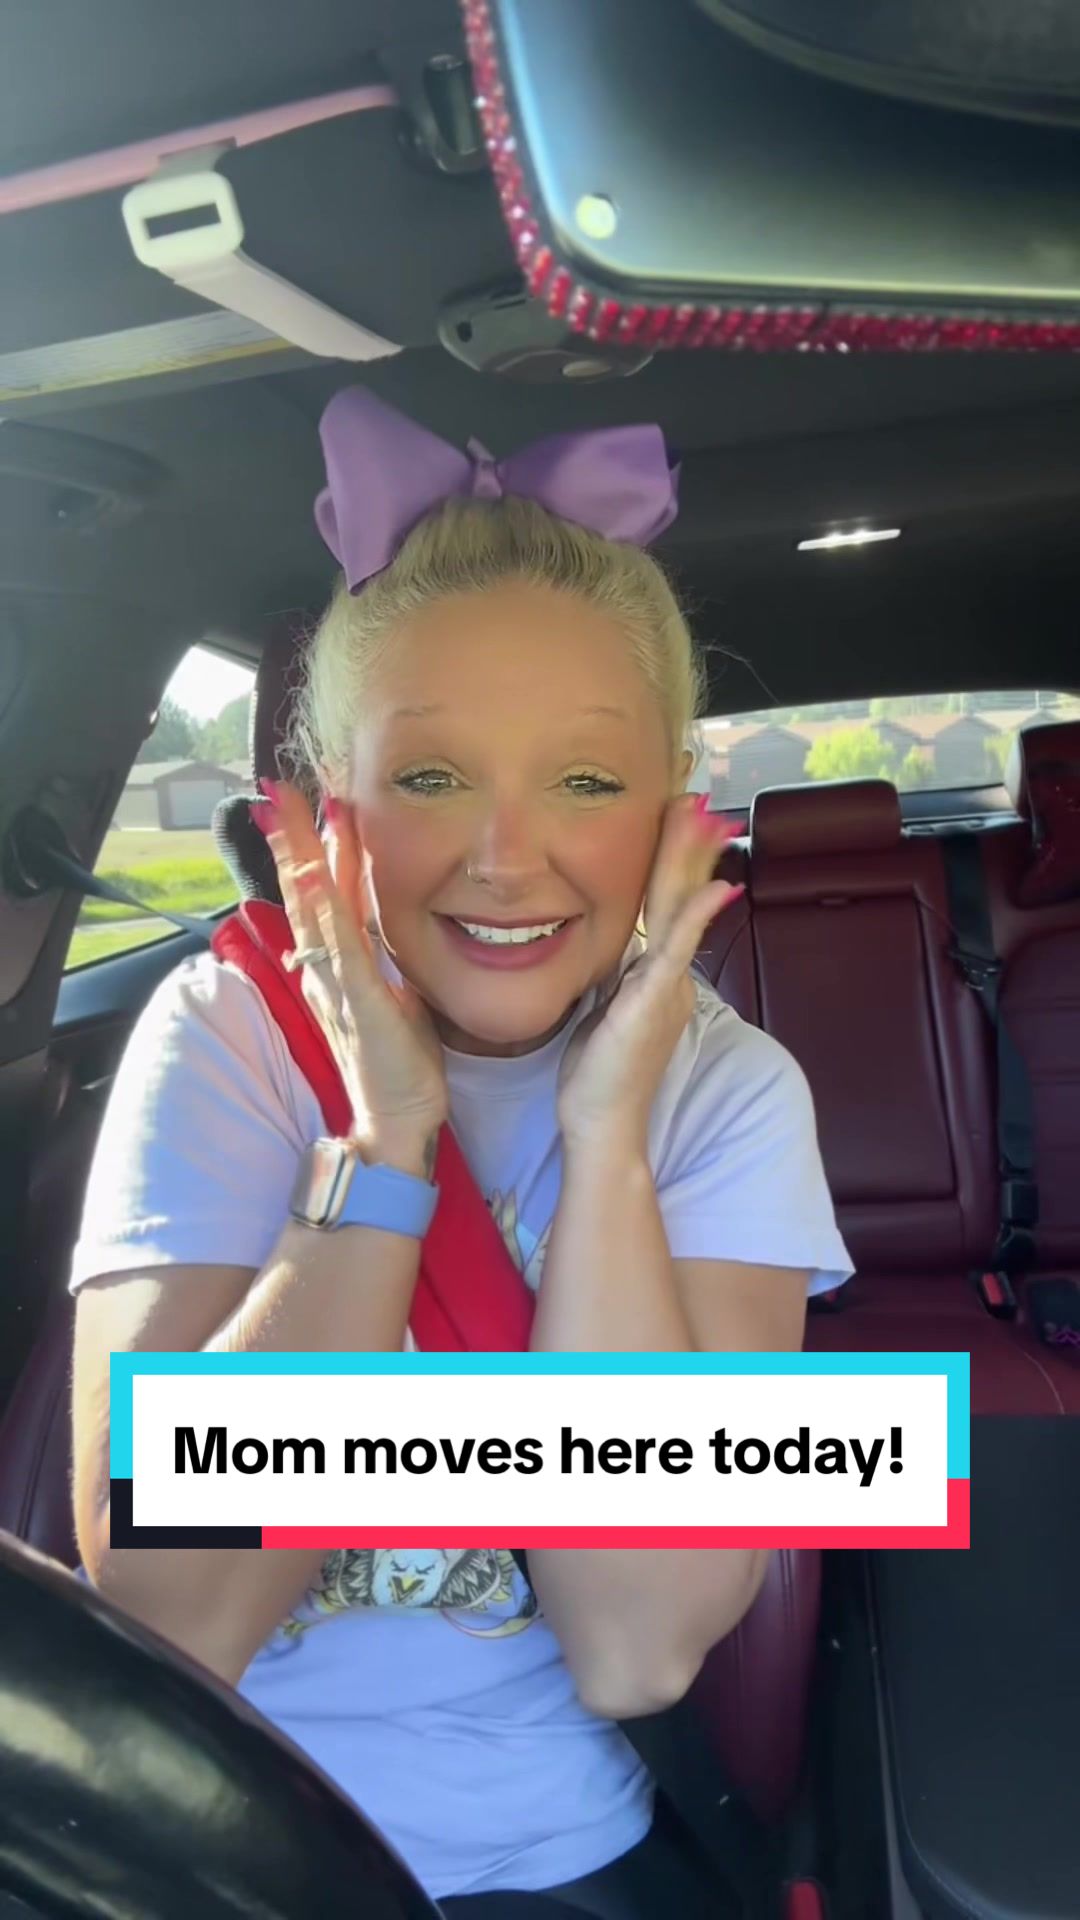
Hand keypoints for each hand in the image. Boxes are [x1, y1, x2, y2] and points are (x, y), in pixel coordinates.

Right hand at [255, 782, 447, 1166]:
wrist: (395, 1120)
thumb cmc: (400, 1067)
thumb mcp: (396, 999)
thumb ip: (385, 965)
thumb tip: (387, 933)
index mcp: (337, 968)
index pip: (322, 899)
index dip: (315, 853)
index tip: (314, 808)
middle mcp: (327, 970)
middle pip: (305, 893)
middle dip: (293, 840)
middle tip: (280, 790)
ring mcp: (337, 984)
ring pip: (314, 908)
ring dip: (301, 856)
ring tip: (291, 810)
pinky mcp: (357, 1002)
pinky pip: (339, 946)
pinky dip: (324, 909)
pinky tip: (314, 875)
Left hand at [556, 795, 743, 1154]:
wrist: (603, 1123)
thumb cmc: (596, 1075)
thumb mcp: (603, 1012)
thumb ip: (615, 979)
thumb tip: (614, 955)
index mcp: (653, 975)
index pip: (666, 906)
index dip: (675, 863)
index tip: (680, 822)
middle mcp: (668, 976)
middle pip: (681, 897)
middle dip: (690, 847)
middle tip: (700, 799)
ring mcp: (666, 987)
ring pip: (680, 911)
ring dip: (693, 861)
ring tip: (705, 818)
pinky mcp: (655, 1001)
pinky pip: (678, 950)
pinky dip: (698, 916)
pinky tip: (718, 887)